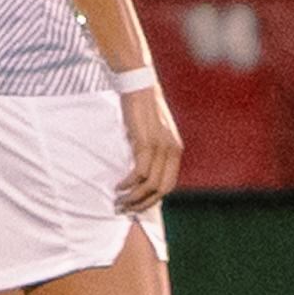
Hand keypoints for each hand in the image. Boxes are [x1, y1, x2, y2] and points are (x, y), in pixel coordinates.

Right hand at [116, 83, 183, 213]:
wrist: (138, 84)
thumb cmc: (141, 108)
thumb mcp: (152, 131)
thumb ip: (152, 150)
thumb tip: (139, 170)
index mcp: (175, 149)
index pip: (169, 184)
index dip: (153, 199)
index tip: (137, 205)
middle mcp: (172, 150)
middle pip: (162, 189)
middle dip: (143, 204)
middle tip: (126, 209)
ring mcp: (160, 146)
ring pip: (150, 184)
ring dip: (133, 197)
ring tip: (118, 201)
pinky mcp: (146, 142)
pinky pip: (139, 172)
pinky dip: (128, 183)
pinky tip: (118, 186)